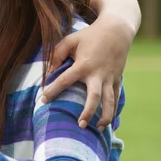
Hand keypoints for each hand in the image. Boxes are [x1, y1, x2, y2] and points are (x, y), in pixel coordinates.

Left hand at [42, 14, 133, 129]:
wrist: (117, 30)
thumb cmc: (89, 35)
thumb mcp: (70, 40)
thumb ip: (57, 54)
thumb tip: (49, 70)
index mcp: (83, 65)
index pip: (65, 80)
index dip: (53, 90)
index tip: (43, 100)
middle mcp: (98, 74)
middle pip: (94, 97)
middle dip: (88, 112)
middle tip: (80, 125)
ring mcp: (109, 78)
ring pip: (109, 101)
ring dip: (105, 116)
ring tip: (99, 129)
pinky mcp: (117, 79)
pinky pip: (116, 98)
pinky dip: (113, 110)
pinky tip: (108, 121)